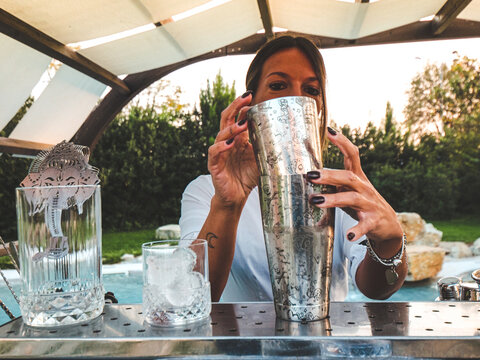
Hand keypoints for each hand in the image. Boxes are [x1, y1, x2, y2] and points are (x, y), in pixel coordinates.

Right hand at [208, 92, 258, 207]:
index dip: (243, 106)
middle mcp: (227, 142)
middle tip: (246, 97)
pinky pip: (214, 152)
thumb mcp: (262, 160)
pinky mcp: (214, 165)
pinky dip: (220, 147)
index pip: (238, 117)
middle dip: (235, 106)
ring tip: (242, 124)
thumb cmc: (248, 177)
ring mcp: (219, 153)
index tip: (253, 96)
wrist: (237, 197)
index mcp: (238, 139)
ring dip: (231, 128)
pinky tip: (229, 143)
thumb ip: (269, 148)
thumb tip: (290, 137)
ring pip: (221, 134)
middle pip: (227, 118)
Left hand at [307, 127, 402, 250]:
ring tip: (316, 201)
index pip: (352, 155)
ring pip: (352, 198)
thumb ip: (332, 184)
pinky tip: (348, 236)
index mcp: (358, 178)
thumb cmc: (362, 206)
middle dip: (329, 175)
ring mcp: (370, 204)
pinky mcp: (374, 221)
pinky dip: (357, 230)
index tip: (329, 130)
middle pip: (348, 176)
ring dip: (333, 199)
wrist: (388, 227)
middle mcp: (364, 188)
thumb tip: (307, 175)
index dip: (342, 142)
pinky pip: (365, 225)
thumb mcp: (347, 191)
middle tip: (309, 175)